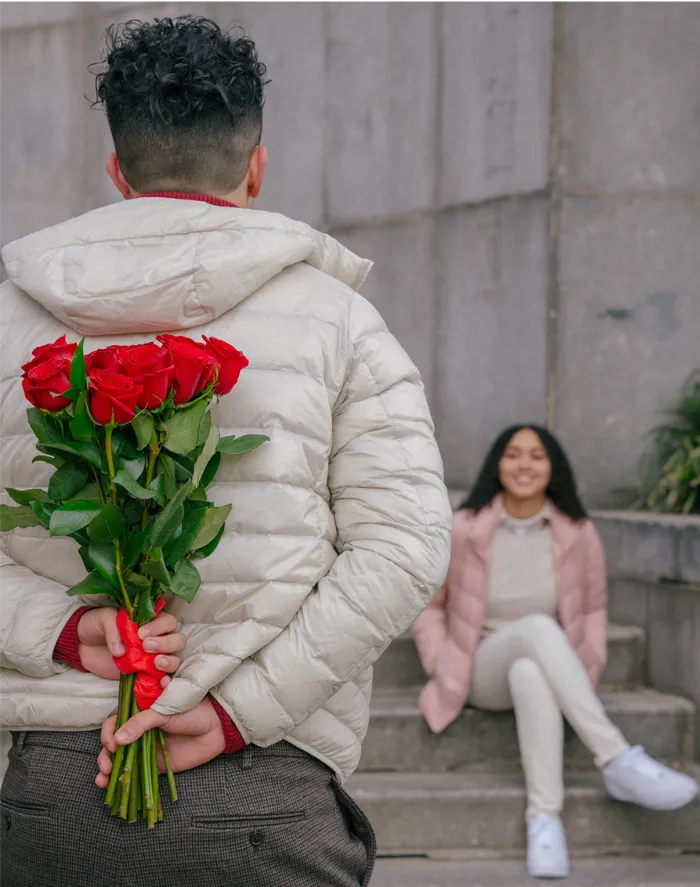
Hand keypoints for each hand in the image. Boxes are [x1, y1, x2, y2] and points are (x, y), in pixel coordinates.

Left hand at [78, 608, 185, 680]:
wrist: (82, 644)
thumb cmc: (96, 625)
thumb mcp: (103, 618)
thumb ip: (114, 629)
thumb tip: (121, 651)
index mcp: (150, 621)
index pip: (168, 621)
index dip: (159, 628)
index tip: (141, 634)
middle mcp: (157, 638)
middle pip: (177, 640)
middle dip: (166, 644)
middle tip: (146, 647)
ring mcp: (151, 657)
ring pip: (174, 658)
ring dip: (169, 661)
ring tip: (155, 663)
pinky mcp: (144, 674)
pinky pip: (161, 678)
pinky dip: (165, 681)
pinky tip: (161, 682)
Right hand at [95, 696, 225, 786]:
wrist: (215, 727)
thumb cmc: (192, 710)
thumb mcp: (165, 710)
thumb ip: (142, 723)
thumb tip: (117, 739)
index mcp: (140, 711)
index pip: (116, 720)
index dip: (109, 731)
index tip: (114, 743)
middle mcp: (139, 729)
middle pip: (112, 741)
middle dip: (105, 753)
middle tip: (108, 762)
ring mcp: (145, 747)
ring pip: (118, 758)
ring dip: (106, 767)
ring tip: (103, 777)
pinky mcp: (152, 764)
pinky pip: (131, 771)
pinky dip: (118, 779)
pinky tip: (106, 784)